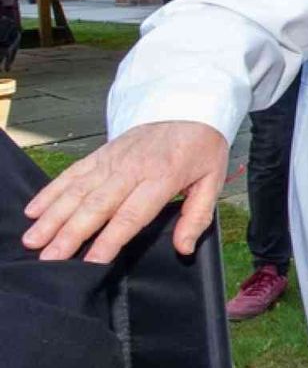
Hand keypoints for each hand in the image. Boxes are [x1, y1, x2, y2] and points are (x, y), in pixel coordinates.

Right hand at [23, 121, 229, 262]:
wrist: (189, 105)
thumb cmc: (202, 147)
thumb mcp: (213, 180)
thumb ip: (198, 215)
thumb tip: (184, 248)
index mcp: (162, 177)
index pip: (132, 214)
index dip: (110, 239)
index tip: (91, 262)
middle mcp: (132, 168)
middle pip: (97, 205)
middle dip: (71, 233)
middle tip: (50, 259)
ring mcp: (112, 159)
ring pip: (77, 190)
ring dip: (53, 216)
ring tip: (33, 240)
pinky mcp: (101, 153)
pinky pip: (72, 174)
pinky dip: (51, 192)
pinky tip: (34, 211)